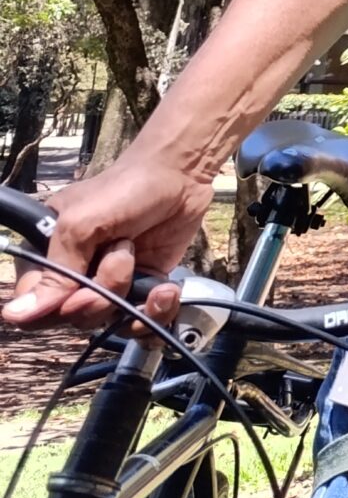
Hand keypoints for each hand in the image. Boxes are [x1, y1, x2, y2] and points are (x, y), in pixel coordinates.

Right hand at [4, 148, 208, 329]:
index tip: (80, 288)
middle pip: (71, 319)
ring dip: (126, 297)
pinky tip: (165, 290)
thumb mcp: (81, 224)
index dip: (54, 309)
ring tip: (139, 260)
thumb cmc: (124, 189)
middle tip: (119, 261)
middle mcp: (73, 276)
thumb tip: (16, 316)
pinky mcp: (141, 288)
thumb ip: (55, 273)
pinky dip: (154, 311)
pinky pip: (139, 320)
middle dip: (97, 299)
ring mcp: (108, 284)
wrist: (180, 176)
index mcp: (45, 258)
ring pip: (106, 321)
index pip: (32, 310)